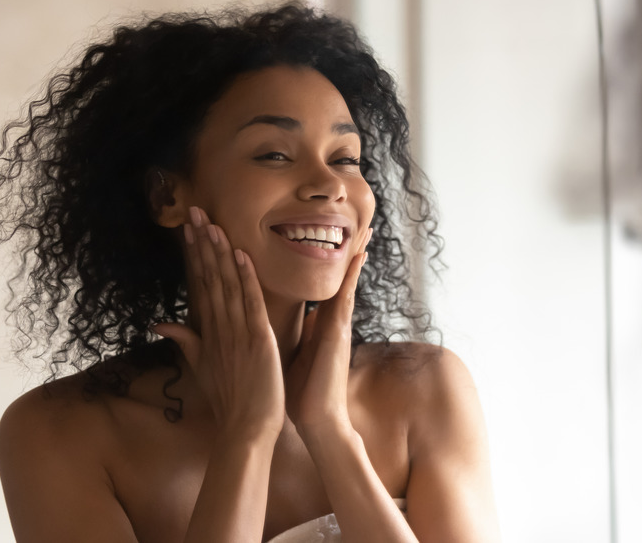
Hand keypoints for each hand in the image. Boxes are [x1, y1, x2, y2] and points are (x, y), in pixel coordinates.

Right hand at [153, 207, 284, 440]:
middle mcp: (218, 328)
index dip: (194, 255)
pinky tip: (240, 254)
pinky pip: (250, 304)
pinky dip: (246, 279)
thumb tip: (161, 323)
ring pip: (226, 285)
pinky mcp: (257, 340)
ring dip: (219, 253)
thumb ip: (186, 341)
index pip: (199, 285)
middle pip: (208, 278)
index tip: (189, 228)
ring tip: (211, 223)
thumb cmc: (228, 401)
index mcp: (208, 332)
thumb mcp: (201, 367)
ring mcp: (236, 333)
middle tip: (195, 211)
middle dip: (201, 244)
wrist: (245, 430)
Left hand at [285, 228, 371, 436]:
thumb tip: (275, 321)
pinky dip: (352, 276)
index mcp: (318, 325)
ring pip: (347, 281)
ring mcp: (338, 326)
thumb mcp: (289, 354)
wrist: (315, 420)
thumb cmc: (299, 393)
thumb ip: (287, 335)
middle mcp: (331, 321)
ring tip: (366, 228)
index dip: (328, 261)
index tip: (329, 235)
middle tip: (360, 221)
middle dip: (350, 251)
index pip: (323, 285)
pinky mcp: (339, 333)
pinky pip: (347, 297)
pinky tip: (359, 256)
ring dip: (356, 255)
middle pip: (341, 277)